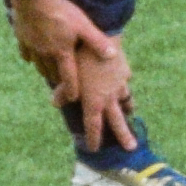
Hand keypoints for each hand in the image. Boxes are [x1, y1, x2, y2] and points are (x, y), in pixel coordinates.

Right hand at [5, 0, 101, 105]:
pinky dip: (30, 58)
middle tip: (64, 84)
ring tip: (51, 73)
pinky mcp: (22, 39)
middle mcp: (46, 55)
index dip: (72, 90)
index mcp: (62, 53)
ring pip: (39, 67)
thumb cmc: (60, 12)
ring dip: (46, 72)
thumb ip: (97, 41)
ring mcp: (32, 47)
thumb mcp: (83, 25)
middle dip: (59, 81)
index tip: (73, 99)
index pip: (68, 78)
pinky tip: (32, 57)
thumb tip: (112, 55)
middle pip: (52, 74)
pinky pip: (26, 54)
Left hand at [59, 27, 137, 155]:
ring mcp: (120, 84)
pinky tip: (122, 80)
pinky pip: (124, 81)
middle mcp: (109, 96)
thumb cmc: (80, 56)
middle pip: (117, 120)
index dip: (94, 138)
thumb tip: (54, 103)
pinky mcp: (124, 71)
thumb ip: (63, 91)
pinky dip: (122, 84)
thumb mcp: (68, 75)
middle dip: (124, 135)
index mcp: (94, 101)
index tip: (94, 149)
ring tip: (130, 114)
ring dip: (128, 109)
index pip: (94, 125)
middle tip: (131, 147)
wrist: (103, 36)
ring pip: (126, 100)